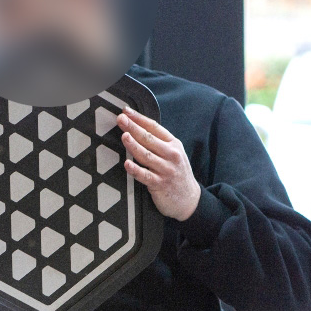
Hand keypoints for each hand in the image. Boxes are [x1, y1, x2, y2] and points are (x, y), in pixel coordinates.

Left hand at [117, 106, 200, 220]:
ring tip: (124, 136)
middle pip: (149, 138)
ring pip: (146, 155)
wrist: (189, 199)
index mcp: (173, 144)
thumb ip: (159, 142)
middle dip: (134, 127)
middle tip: (121, 119)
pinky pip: (145, 176)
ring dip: (134, 145)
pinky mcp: (160, 184)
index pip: (154, 127)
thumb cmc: (177, 173)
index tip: (126, 111)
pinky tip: (127, 164)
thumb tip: (136, 128)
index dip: (139, 118)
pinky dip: (135, 169)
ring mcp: (166, 170)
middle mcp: (171, 155)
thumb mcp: (174, 153)